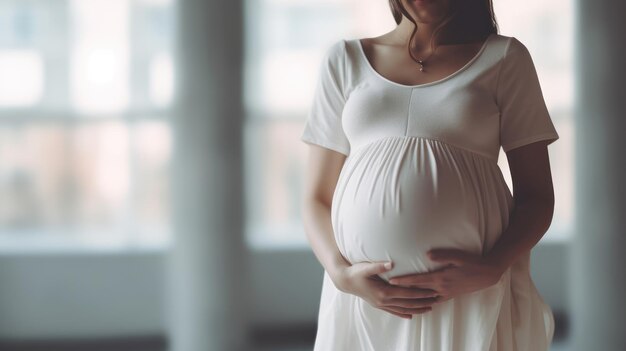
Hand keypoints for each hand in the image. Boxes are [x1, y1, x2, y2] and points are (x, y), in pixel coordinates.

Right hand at [332, 261, 439, 319]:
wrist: (345, 281)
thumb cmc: (356, 272)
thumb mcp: (366, 267)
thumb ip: (379, 265)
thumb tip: (391, 264)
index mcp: (383, 292)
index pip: (407, 293)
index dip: (421, 293)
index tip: (433, 291)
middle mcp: (383, 301)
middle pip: (408, 303)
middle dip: (423, 302)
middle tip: (437, 300)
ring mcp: (381, 304)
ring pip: (403, 309)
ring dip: (417, 309)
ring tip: (430, 308)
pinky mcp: (378, 305)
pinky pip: (394, 311)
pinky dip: (404, 314)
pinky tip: (411, 315)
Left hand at [387, 249, 504, 303]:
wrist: (488, 273)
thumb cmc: (472, 262)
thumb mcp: (458, 256)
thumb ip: (442, 255)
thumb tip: (427, 255)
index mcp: (441, 278)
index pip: (417, 280)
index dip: (404, 280)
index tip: (391, 280)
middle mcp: (441, 288)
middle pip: (418, 291)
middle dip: (403, 291)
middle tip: (389, 290)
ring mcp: (446, 293)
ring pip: (425, 298)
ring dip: (412, 298)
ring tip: (400, 297)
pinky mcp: (450, 295)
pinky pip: (434, 300)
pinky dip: (425, 302)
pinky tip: (419, 302)